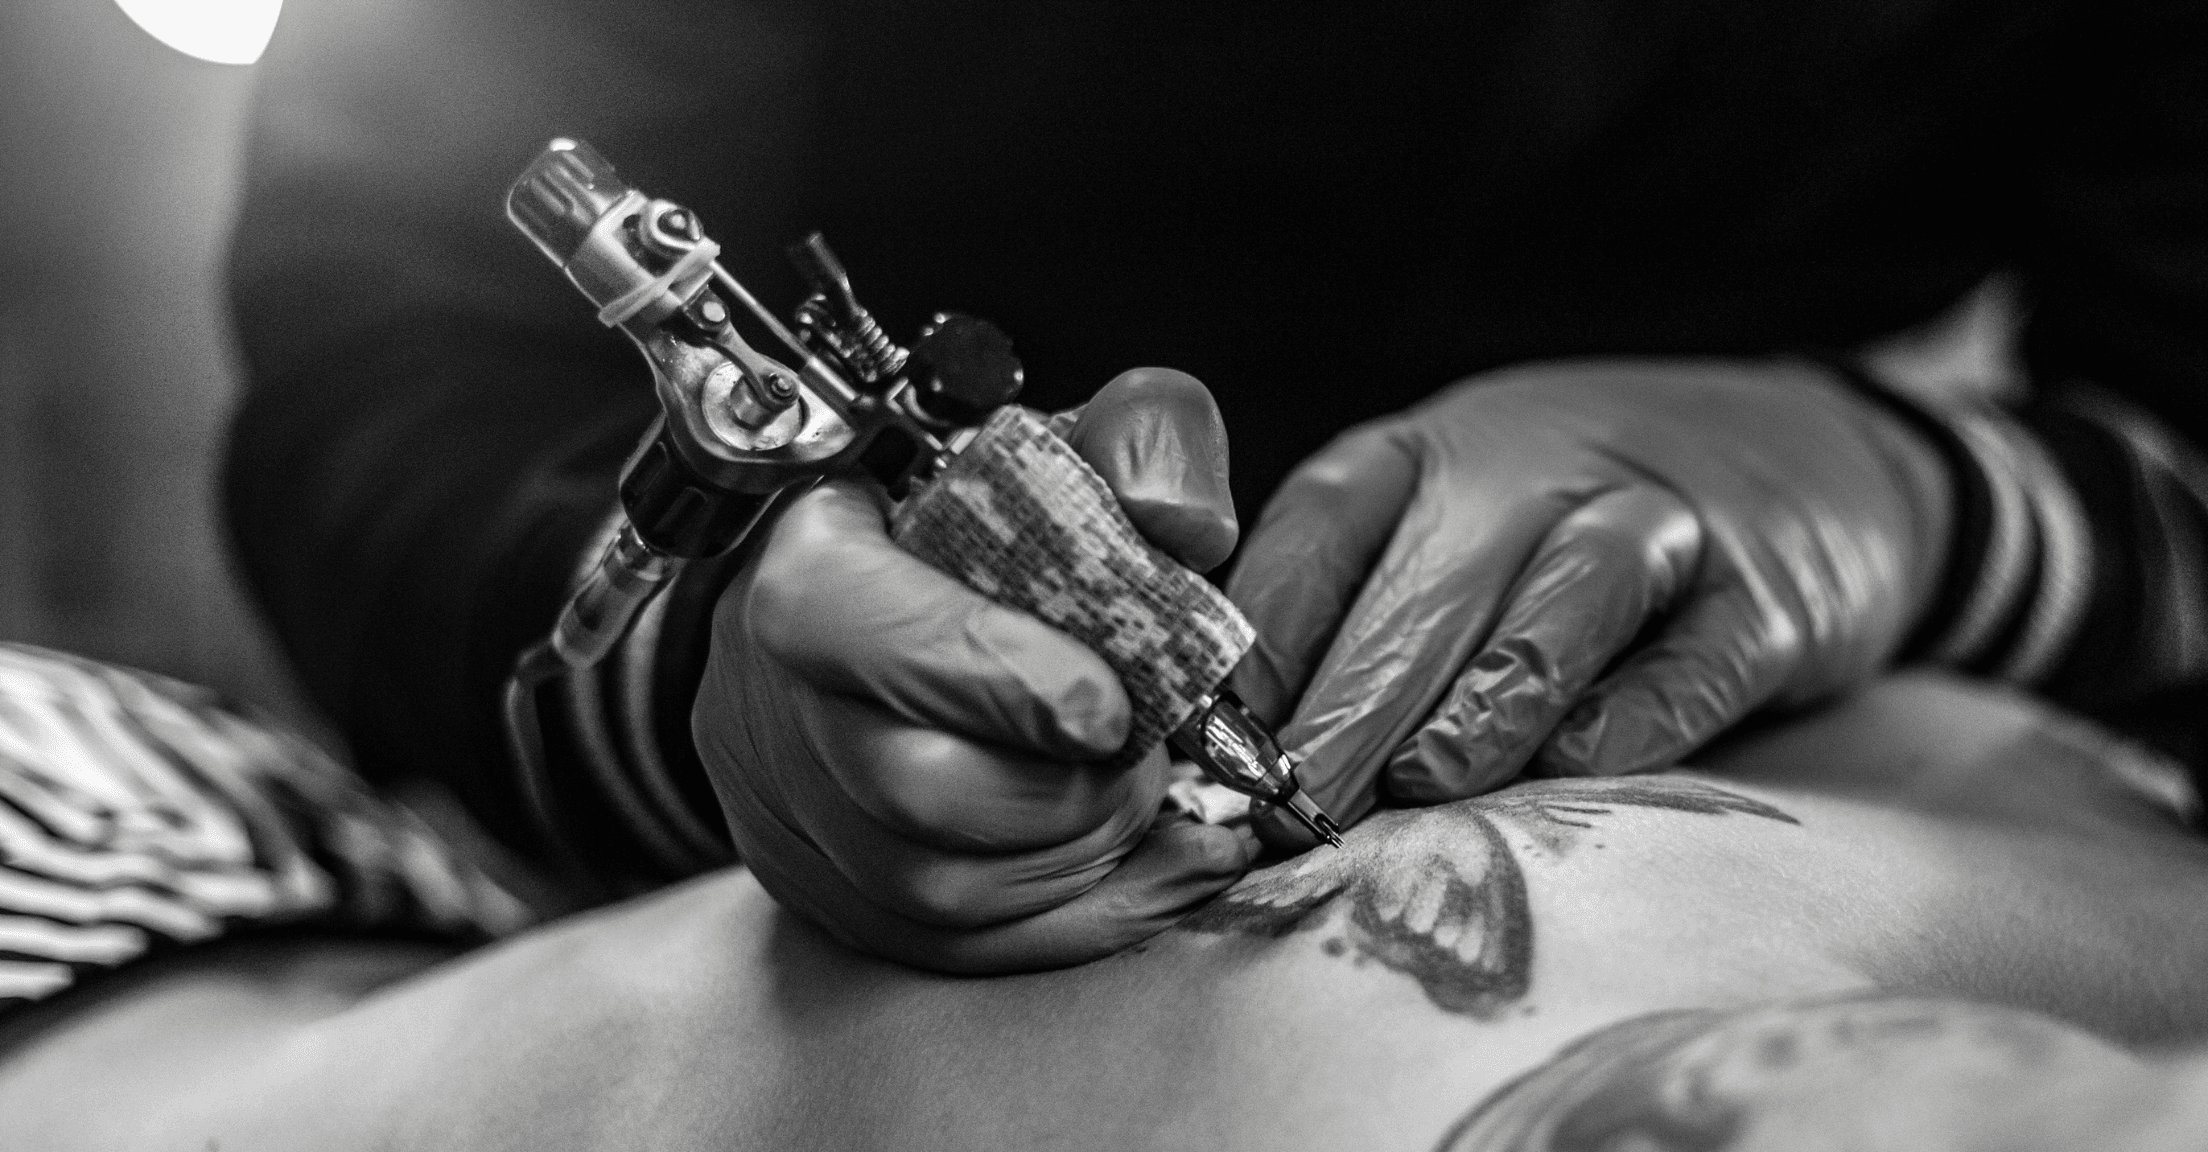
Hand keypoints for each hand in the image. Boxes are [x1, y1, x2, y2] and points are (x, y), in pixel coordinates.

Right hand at [695, 368, 1253, 972]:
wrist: (867, 606)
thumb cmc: (965, 527)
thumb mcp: (1059, 445)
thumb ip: (1139, 439)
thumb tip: (1180, 518)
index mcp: (811, 569)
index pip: (858, 628)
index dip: (1000, 675)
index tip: (1110, 700)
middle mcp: (777, 705)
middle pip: (914, 790)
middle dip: (1066, 787)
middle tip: (1135, 748)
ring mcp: (792, 814)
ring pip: (940, 890)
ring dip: (1080, 854)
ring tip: (1134, 790)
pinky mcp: (830, 895)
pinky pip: (961, 950)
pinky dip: (1081, 917)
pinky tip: (1156, 868)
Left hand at [1228, 358, 1951, 846]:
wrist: (1816, 457)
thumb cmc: (1578, 520)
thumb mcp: (1458, 516)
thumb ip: (1361, 606)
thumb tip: (1238, 746)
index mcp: (1437, 452)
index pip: (1326, 523)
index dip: (1260, 632)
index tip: (1208, 737)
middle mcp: (1540, 466)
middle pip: (1432, 580)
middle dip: (1349, 703)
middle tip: (1283, 806)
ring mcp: (1664, 521)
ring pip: (1569, 593)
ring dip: (1489, 696)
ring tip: (1422, 783)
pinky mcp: (1769, 597)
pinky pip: (1697, 654)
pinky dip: (1635, 712)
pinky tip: (1575, 768)